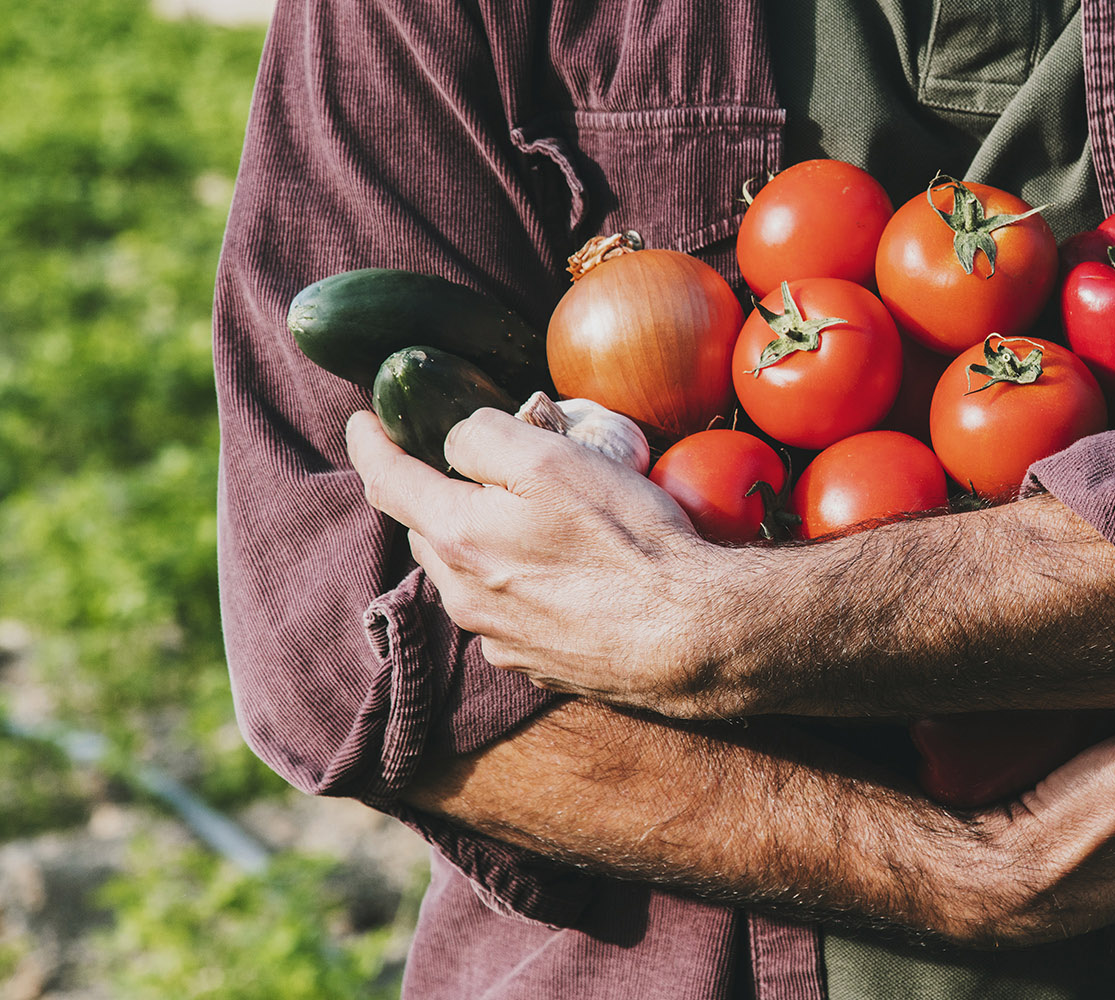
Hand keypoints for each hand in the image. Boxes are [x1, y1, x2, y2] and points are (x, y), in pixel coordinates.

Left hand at [346, 408, 749, 714]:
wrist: (690, 635)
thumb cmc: (625, 541)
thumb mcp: (552, 460)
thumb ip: (485, 436)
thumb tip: (459, 442)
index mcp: (457, 536)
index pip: (387, 481)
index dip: (369, 444)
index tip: (363, 422)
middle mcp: (464, 595)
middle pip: (430, 530)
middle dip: (440, 497)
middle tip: (481, 469)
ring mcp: (499, 638)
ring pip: (469, 576)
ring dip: (483, 545)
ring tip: (534, 524)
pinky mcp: (537, 664)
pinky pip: (508, 613)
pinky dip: (520, 586)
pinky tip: (565, 577)